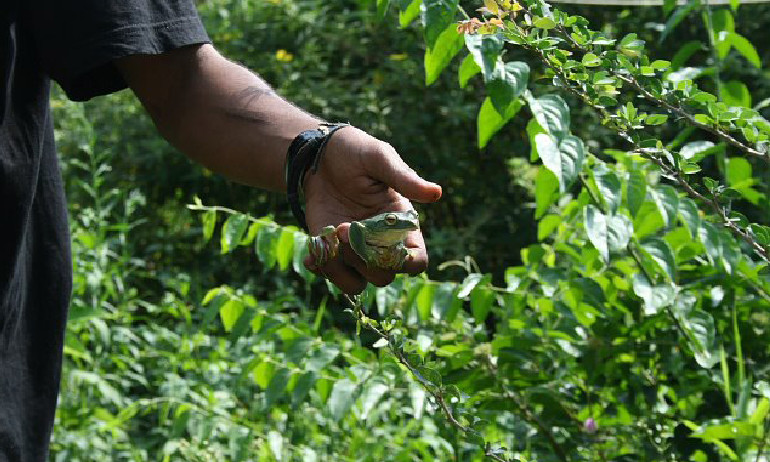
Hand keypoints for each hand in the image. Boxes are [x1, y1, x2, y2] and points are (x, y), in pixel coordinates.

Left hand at [302, 126, 441, 293]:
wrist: (319, 156)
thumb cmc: (356, 153)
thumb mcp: (380, 159)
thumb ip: (405, 178)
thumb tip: (436, 193)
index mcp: (403, 225)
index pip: (417, 260)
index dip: (405, 263)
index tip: (384, 247)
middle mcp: (383, 244)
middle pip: (384, 275)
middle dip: (362, 258)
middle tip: (343, 228)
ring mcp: (357, 250)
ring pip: (359, 283)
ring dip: (341, 268)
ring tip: (327, 239)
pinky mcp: (333, 251)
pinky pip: (333, 276)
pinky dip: (322, 270)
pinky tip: (312, 254)